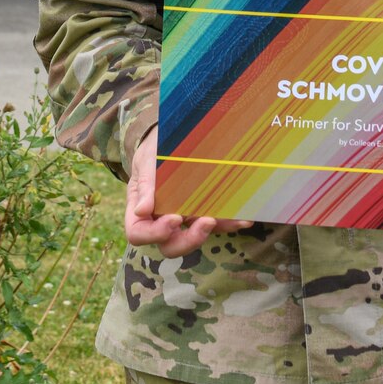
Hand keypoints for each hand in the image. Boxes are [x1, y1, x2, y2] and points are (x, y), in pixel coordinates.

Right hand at [124, 128, 251, 257]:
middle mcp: (159, 220)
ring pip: (195, 238)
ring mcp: (182, 219)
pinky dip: (229, 223)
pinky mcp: (201, 213)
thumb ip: (146, 184)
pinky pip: (214, 224)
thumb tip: (142, 211)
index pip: (138, 234)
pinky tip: (244, 218)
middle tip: (207, 222)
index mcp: (139, 211)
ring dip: (214, 233)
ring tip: (234, 219)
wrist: (170, 138)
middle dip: (189, 240)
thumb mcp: (146, 160)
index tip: (175, 218)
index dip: (156, 233)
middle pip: (169, 246)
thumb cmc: (153, 149)